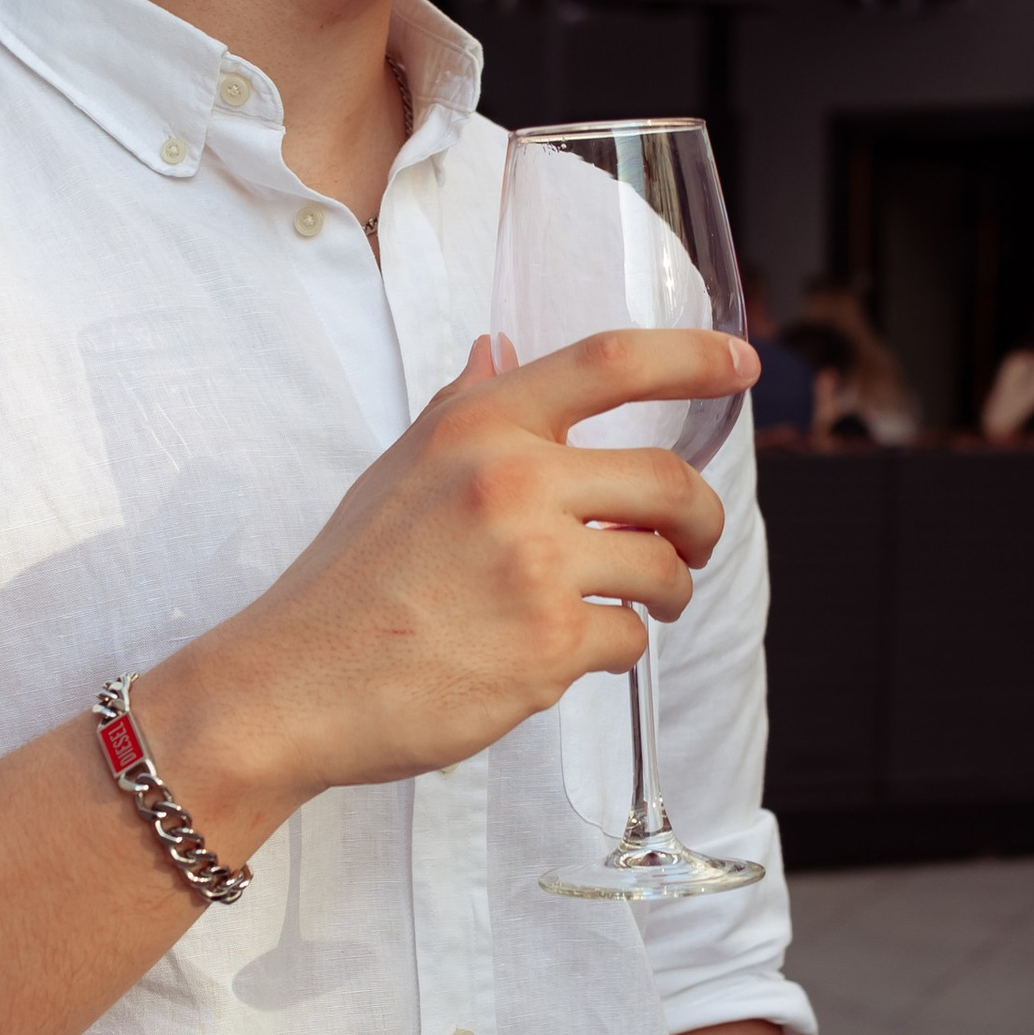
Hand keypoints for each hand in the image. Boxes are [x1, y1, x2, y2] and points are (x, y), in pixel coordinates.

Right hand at [166, 328, 753, 816]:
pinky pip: (629, 638)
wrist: (291, 684)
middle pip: (669, 479)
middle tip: (694, 543)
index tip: (742, 361)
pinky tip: (567, 655)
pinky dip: (615, 649)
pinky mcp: (547, 645)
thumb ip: (464, 409)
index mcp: (477, 426)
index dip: (693, 355)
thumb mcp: (397, 470)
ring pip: (663, 565)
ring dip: (668, 591)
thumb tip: (501, 350)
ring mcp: (534, 564)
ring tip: (639, 605)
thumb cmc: (345, 583)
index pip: (610, 361)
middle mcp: (511, 481)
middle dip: (701, 519)